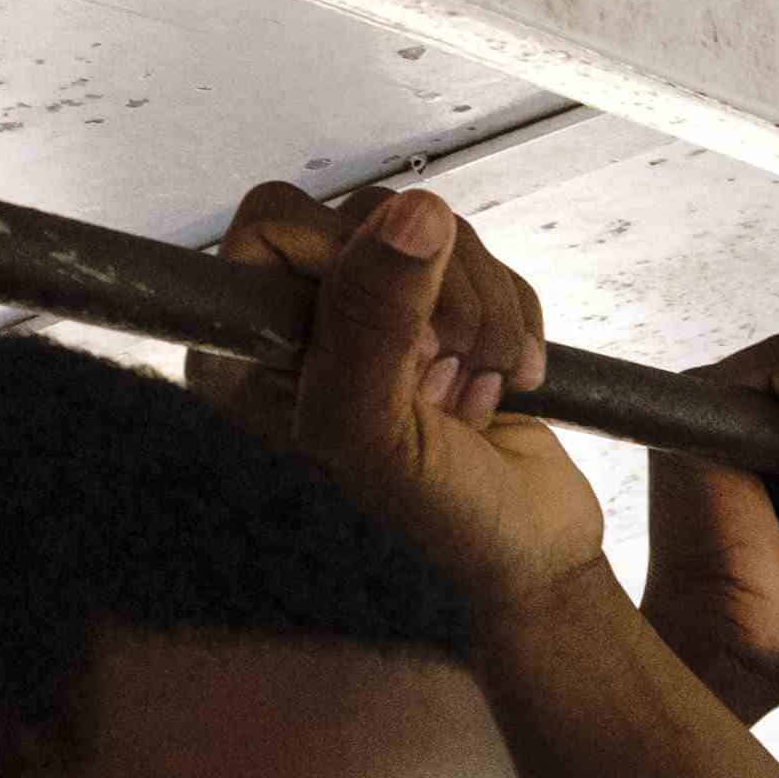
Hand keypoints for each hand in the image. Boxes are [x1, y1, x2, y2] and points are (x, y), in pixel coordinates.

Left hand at [195, 182, 603, 611]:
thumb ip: (372, 320)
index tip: (400, 339)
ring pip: (434, 234)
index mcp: (247, 352)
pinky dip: (515, 322)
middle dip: (434, 297)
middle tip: (441, 377)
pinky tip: (504, 386)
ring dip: (482, 318)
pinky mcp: (452, 319)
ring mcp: (382, 320)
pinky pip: (489, 263)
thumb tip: (413, 213)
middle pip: (366, 218)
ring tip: (474, 396)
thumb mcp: (376, 432)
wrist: (530, 564)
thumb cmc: (434, 531)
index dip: (349, 261)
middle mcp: (305, 327)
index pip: (275, 228)